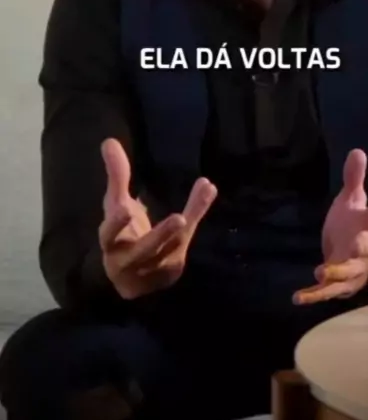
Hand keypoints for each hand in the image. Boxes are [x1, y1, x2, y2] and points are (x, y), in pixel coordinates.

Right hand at [99, 138, 216, 298]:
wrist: (131, 278)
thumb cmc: (123, 235)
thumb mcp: (118, 206)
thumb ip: (118, 177)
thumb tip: (109, 142)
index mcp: (111, 242)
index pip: (110, 235)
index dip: (117, 224)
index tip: (125, 209)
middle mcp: (129, 260)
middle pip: (145, 250)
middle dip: (161, 235)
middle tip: (180, 219)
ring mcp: (151, 271)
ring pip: (170, 251)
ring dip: (182, 232)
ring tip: (195, 206)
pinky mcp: (169, 274)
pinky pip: (183, 248)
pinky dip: (195, 222)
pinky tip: (206, 194)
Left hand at [293, 149, 367, 304]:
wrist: (356, 250)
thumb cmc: (353, 222)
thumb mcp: (351, 199)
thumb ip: (353, 178)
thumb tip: (356, 150)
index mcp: (364, 226)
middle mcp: (361, 250)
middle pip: (361, 251)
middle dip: (356, 252)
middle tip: (353, 245)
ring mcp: (351, 269)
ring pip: (346, 276)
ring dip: (334, 276)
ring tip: (319, 273)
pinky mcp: (338, 283)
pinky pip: (328, 290)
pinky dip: (314, 294)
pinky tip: (298, 297)